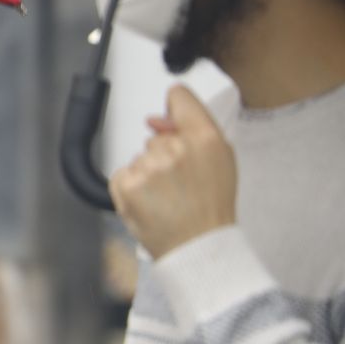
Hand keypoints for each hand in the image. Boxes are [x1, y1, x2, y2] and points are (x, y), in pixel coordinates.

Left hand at [110, 85, 237, 259]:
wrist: (198, 247)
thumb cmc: (211, 209)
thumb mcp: (220, 162)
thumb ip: (194, 131)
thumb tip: (157, 119)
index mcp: (205, 138)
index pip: (179, 96)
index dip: (176, 106)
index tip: (174, 119)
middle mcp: (175, 148)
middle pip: (156, 134)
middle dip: (165, 152)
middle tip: (182, 181)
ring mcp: (148, 166)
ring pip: (141, 156)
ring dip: (149, 172)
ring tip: (170, 196)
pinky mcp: (126, 184)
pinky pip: (124, 172)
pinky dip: (133, 186)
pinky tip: (152, 201)